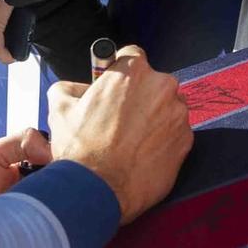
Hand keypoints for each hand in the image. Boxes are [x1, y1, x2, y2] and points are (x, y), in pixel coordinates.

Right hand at [46, 46, 193, 223]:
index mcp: (132, 72)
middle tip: (120, 119)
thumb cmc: (81, 151)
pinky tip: (142, 154)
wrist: (99, 191)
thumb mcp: (60, 108)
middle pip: (153, 83)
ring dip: (153, 119)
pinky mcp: (186, 140)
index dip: (121, 72)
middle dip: (140, 97)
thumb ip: (70, 87)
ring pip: (167, 109)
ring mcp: (178, 114)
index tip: (116, 86)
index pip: (132, 56)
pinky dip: (163, 141)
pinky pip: (175, 133)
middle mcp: (161, 87)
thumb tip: (79, 89)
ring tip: (131, 141)